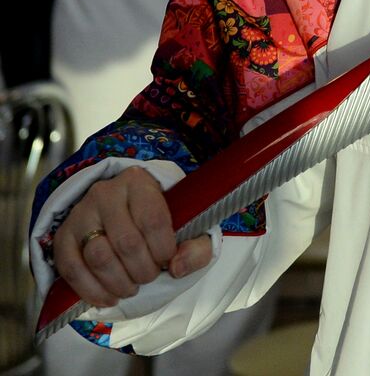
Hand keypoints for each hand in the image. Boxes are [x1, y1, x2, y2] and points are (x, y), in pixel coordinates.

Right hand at [53, 166, 211, 307]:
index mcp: (139, 182)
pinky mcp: (62, 237)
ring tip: (131, 288)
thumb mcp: (188, 228)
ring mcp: (80, 214)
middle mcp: (106, 193)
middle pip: (126, 242)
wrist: (124, 214)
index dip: (163, 249)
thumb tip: (178, 267)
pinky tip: (109, 298)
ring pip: (99, 257)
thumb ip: (197, 247)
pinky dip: (93, 291)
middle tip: (149, 277)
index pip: (153, 220)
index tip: (168, 260)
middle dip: (143, 270)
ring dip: (119, 283)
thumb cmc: (159, 222)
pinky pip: (73, 270)